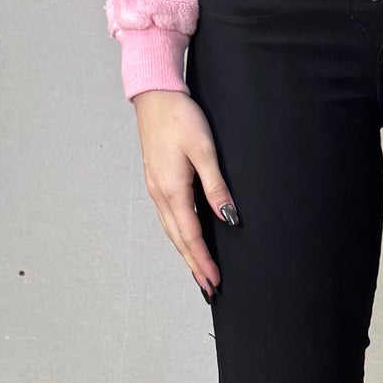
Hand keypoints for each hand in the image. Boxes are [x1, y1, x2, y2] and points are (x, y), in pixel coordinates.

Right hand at [135, 89, 234, 298]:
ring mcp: (156, 188)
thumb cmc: (179, 117)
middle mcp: (160, 194)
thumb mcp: (204, 150)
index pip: (191, 236)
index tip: (214, 281)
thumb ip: (216, 186)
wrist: (155, 95)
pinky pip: (169, 217)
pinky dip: (179, 235)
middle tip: (208, 288)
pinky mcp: (157, 181)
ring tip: (199, 271)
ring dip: (186, 253)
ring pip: (172, 230)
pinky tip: (187, 239)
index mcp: (172, 190)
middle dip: (194, 265)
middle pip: (178, 240)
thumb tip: (228, 217)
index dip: (203, 261)